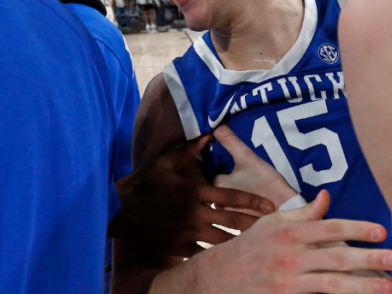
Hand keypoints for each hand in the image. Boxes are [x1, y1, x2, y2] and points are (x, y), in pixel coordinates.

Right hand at [109, 135, 275, 257]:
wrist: (119, 212)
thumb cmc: (143, 184)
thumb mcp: (164, 162)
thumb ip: (189, 150)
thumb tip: (208, 134)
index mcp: (195, 192)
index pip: (231, 196)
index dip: (253, 201)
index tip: (270, 205)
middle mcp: (195, 214)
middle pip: (232, 222)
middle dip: (254, 225)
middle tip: (272, 228)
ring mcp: (188, 233)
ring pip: (222, 241)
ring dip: (239, 243)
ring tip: (257, 244)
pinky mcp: (180, 248)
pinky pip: (204, 253)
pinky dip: (216, 255)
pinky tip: (230, 258)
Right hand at [185, 191, 391, 293]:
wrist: (218, 278)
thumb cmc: (250, 246)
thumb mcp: (273, 223)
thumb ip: (303, 213)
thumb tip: (327, 196)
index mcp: (290, 232)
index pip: (330, 227)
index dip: (357, 228)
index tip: (382, 231)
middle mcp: (291, 255)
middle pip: (337, 256)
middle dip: (369, 259)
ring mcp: (289, 279)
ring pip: (333, 283)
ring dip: (364, 286)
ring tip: (389, 287)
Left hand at [213, 125, 299, 208]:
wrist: (285, 210)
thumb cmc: (265, 183)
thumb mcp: (248, 158)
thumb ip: (231, 142)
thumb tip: (216, 127)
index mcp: (217, 185)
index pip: (213, 175)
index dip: (222, 169)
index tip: (233, 167)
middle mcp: (218, 203)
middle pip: (217, 191)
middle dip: (226, 185)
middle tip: (241, 179)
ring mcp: (228, 216)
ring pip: (226, 203)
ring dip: (232, 199)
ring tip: (246, 190)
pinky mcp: (240, 225)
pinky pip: (235, 215)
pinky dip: (240, 209)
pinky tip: (250, 205)